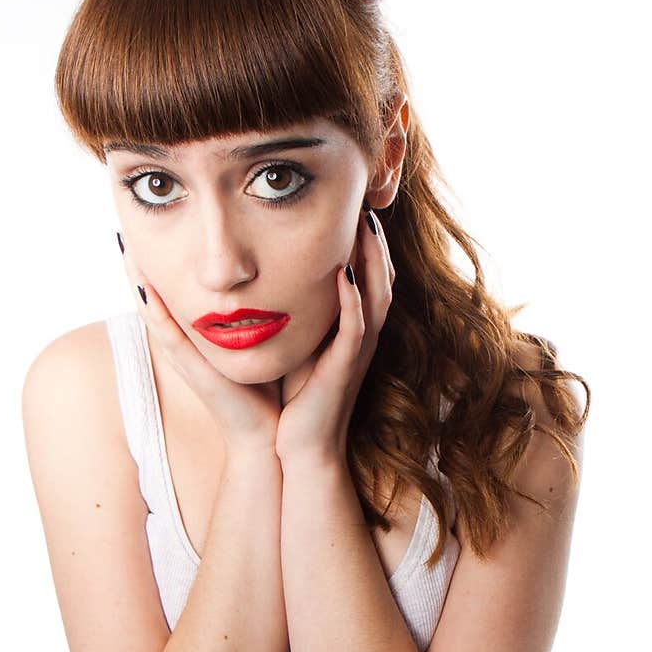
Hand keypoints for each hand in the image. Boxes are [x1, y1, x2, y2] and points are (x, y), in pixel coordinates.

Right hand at [119, 239, 282, 455]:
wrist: (267, 435)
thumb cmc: (267, 391)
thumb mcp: (260, 344)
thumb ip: (257, 318)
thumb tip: (267, 284)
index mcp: (197, 338)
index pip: (171, 294)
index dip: (158, 265)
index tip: (150, 231)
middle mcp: (185, 345)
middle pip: (152, 298)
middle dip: (138, 264)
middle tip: (124, 229)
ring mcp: (184, 357)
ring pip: (151, 311)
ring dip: (136, 279)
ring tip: (125, 246)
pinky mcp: (191, 369)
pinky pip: (167, 335)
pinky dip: (153, 310)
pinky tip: (142, 285)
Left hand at [275, 204, 394, 464]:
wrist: (297, 447)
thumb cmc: (293, 399)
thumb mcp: (296, 345)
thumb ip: (294, 314)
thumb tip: (270, 281)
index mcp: (350, 329)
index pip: (367, 276)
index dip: (366, 244)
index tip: (354, 209)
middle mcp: (360, 336)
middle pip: (382, 278)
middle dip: (376, 242)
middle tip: (368, 205)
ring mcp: (357, 351)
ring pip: (378, 296)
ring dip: (373, 260)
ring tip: (366, 226)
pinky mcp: (346, 368)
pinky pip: (357, 327)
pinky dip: (355, 299)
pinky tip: (346, 273)